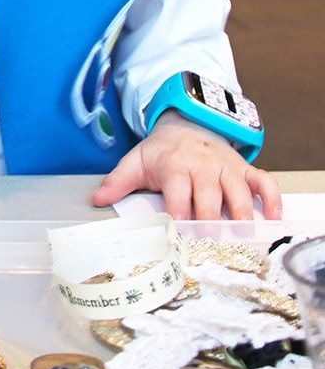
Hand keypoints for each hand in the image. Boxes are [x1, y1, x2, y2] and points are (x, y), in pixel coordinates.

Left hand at [92, 110, 281, 220]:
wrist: (185, 124)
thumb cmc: (161, 152)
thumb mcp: (135, 161)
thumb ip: (118, 182)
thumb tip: (96, 200)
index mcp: (174, 166)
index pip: (177, 193)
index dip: (179, 214)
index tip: (178, 234)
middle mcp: (202, 166)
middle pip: (209, 197)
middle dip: (209, 220)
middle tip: (210, 243)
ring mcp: (226, 167)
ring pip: (238, 192)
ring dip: (240, 214)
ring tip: (240, 236)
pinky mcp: (244, 168)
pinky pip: (264, 181)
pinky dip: (272, 199)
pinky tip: (273, 218)